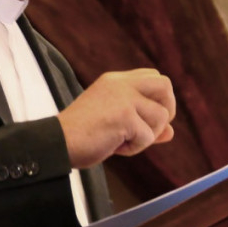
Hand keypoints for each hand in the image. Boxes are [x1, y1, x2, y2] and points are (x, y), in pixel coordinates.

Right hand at [57, 69, 175, 167]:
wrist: (56, 143)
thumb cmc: (82, 135)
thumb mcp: (116, 123)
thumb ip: (143, 122)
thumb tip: (171, 133)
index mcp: (116, 81)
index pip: (155, 77)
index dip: (160, 99)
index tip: (149, 119)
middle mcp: (122, 84)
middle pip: (165, 85)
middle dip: (167, 110)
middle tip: (151, 129)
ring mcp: (124, 98)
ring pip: (161, 116)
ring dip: (148, 136)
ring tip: (123, 141)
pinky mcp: (124, 116)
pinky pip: (148, 136)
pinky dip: (134, 148)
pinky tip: (115, 147)